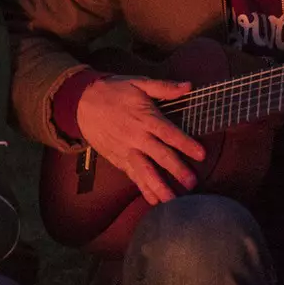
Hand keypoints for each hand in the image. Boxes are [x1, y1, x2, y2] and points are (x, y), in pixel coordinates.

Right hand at [76, 74, 205, 206]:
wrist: (82, 103)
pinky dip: (143, 188)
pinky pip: (132, 176)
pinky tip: (154, 200)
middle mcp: (137, 137)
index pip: (169, 133)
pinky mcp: (118, 159)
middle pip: (160, 156)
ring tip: (173, 201)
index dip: (186, 144)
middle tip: (192, 183)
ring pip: (145, 171)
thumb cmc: (114, 91)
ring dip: (159, 186)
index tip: (201, 155)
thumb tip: (188, 86)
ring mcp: (126, 150)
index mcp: (145, 118)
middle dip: (177, 170)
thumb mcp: (138, 83)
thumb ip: (163, 87)